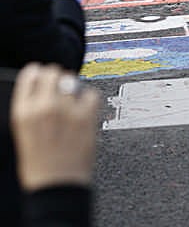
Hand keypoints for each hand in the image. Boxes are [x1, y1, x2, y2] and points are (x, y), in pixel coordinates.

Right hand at [10, 63, 98, 190]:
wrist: (57, 188)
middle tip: (59, 87)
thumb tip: (41, 92)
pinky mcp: (87, 116)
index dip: (38, 72)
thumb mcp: (24, 134)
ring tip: (72, 99)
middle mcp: (44, 107)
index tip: (42, 73)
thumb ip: (32, 110)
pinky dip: (89, 99)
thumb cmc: (40, 167)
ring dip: (72, 87)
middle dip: (56, 77)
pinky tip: (85, 108)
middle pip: (53, 72)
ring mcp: (67, 110)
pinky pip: (91, 93)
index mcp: (24, 112)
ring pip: (72, 80)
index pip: (30, 75)